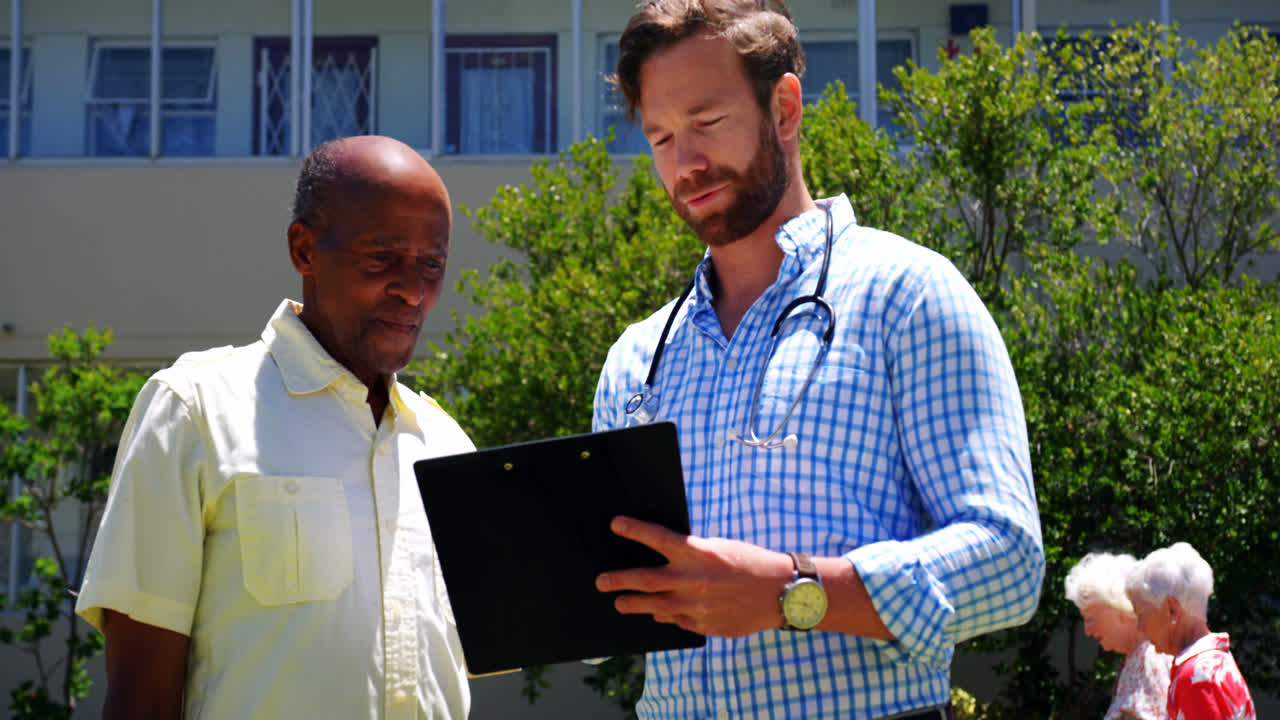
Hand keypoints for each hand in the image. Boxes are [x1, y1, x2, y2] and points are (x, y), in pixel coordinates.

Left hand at [594, 516, 793, 637]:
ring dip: (633, 604)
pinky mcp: (705, 626)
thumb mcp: (719, 548)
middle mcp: (694, 580)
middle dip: (619, 580)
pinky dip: (665, 616)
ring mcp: (698, 606)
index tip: (615, 524)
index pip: (658, 538)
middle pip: (646, 580)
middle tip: (601, 581)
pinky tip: (657, 614)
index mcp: (699, 553)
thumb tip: (663, 559)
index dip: (634, 530)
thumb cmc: (749, 563)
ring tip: (619, 603)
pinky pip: (677, 621)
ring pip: (655, 607)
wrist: (780, 591)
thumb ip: (690, 555)